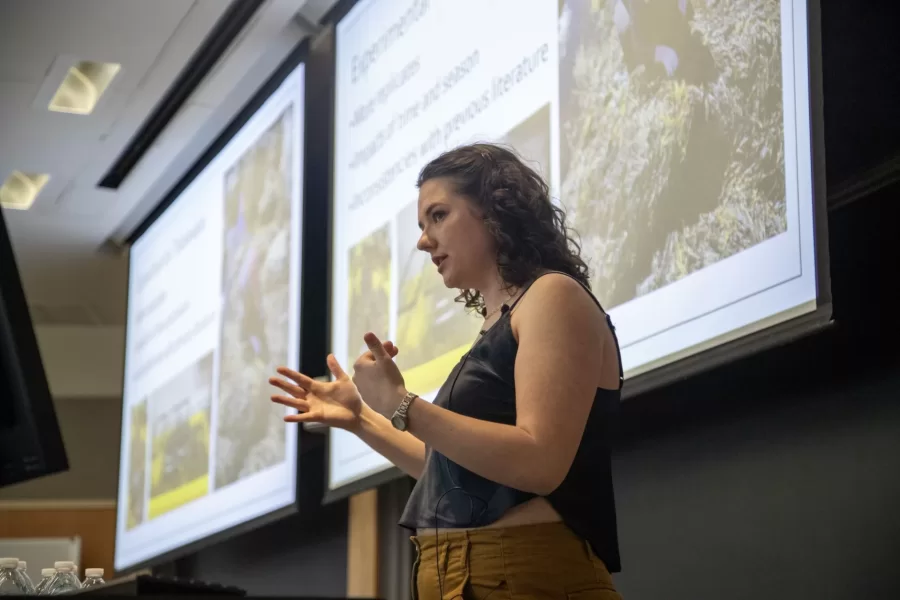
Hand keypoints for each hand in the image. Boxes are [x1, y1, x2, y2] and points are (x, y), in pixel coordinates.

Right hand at [268, 341, 398, 430]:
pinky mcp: (318, 417)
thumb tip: (329, 355)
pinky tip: (285, 417)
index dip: (290, 374)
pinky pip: (304, 417)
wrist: (358, 412)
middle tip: (271, 379)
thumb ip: (335, 368)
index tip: (279, 368)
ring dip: (285, 400)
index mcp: (317, 387)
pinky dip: (295, 418)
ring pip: (296, 403)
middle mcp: (312, 397)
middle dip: (283, 385)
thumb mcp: (343, 380)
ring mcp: (314, 408)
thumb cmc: (351, 397)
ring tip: (272, 397)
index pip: (301, 379)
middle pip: (294, 390)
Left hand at [352, 332, 407, 416]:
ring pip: (371, 374)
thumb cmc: (389, 379)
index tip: (394, 347)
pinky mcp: (367, 398)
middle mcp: (356, 376)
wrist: (393, 404)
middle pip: (370, 363)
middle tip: (396, 354)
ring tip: (392, 369)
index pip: (371, 353)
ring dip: (380, 369)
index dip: (383, 348)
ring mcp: (360, 388)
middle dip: (383, 357)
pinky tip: (388, 382)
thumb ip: (375, 345)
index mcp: (359, 365)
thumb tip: (367, 333)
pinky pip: (373, 385)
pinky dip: (380, 380)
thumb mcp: (384, 359)